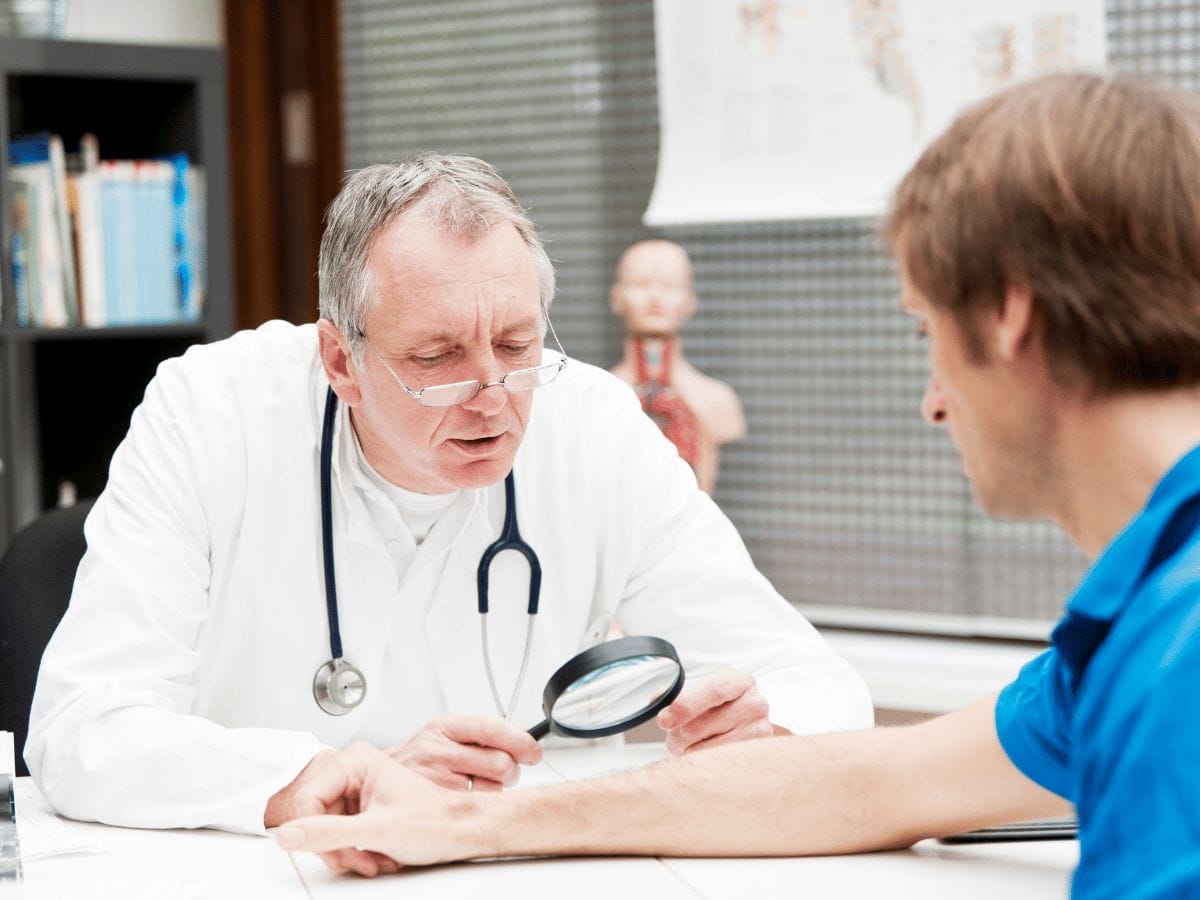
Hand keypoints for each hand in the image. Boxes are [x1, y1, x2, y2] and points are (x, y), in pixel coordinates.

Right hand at [276, 743, 477, 872]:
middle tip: (359, 859)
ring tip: (373, 858)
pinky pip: (340, 835)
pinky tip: (376, 855)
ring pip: (326, 829)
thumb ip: (328, 833)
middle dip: (336, 847)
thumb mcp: (376, 831)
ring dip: (347, 853)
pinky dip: (355, 852)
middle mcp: (354, 772)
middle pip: (315, 816)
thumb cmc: (433, 821)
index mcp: (356, 762)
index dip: (314, 832)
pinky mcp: (362, 809)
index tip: (333, 853)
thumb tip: (288, 834)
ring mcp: (358, 791)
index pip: (307, 799)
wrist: (460, 831)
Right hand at [385, 713, 541, 791]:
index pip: (493, 728)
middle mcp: (437, 748)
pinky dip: (480, 803)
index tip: (533, 751)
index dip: (520, 742)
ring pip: (492, 787)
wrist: (378, 782)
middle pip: (500, 762)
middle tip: (505, 772)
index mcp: (444, 726)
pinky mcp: (434, 803)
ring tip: (479, 784)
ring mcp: (434, 777)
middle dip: (511, 770)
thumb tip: (525, 743)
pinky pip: (476, 806)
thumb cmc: (419, 759)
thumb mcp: (445, 734)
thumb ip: (481, 734)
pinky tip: (469, 798)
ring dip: (495, 789)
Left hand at [656, 669, 774, 754]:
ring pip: (704, 751)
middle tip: (675, 737)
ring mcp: (759, 733)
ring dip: (688, 752)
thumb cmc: (720, 709)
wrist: (747, 728)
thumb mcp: (702, 692)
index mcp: (739, 682)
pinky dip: (702, 765)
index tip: (664, 720)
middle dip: (677, 735)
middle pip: (700, 725)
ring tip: (693, 746)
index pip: (713, 690)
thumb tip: (658, 698)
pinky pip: (716, 767)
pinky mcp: (755, 758)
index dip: (685, 706)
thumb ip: (677, 694)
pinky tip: (706, 755)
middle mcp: (755, 705)